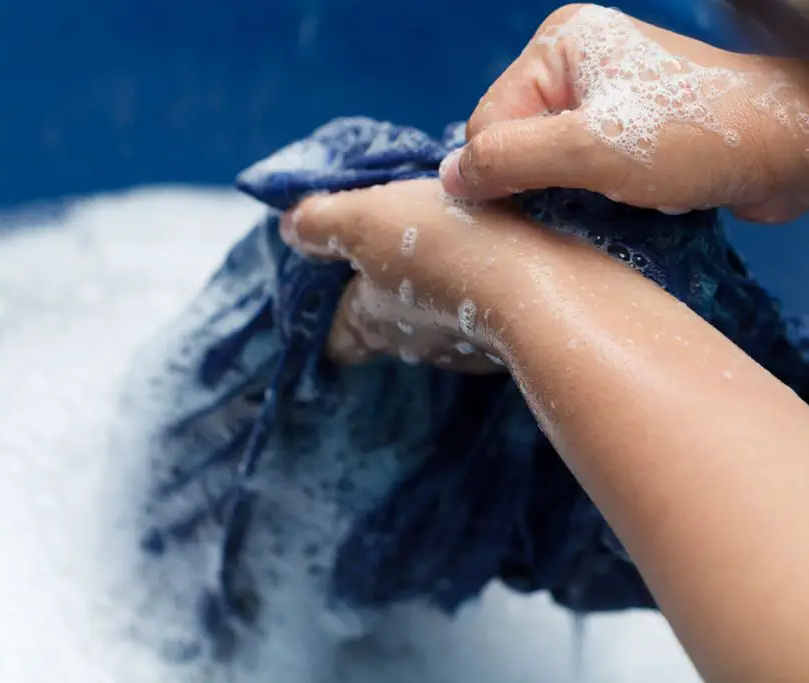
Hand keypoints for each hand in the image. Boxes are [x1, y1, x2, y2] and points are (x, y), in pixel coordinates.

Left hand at [279, 178, 630, 371]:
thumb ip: (323, 221)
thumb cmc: (442, 246)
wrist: (543, 283)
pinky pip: (487, 313)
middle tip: (393, 251)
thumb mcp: (366, 219)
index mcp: (370, 321)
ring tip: (452, 243)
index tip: (331, 294)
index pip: (336, 340)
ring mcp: (465, 347)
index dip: (327, 320)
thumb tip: (289, 227)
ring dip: (439, 287)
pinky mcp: (512, 337)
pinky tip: (500, 258)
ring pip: (438, 319)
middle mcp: (413, 345)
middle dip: (384, 294)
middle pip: (386, 327)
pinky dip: (485, 290)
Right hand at [440, 3, 808, 222]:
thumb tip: (447, 179)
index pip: (487, 120)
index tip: (529, 209)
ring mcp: (600, 95)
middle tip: (570, 208)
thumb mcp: (590, 150)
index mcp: (558, 45)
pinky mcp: (623, 128)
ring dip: (561, 195)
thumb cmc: (692, 139)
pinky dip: (584, 196)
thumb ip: (509, 159)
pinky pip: (574, 170)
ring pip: (542, 163)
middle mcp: (572, 64)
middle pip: (513, 141)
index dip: (499, 171)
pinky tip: (609, 206)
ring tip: (595, 207)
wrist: (788, 150)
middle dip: (535, 183)